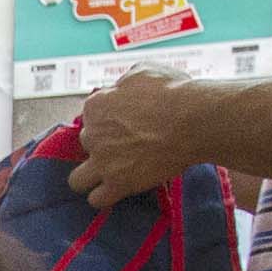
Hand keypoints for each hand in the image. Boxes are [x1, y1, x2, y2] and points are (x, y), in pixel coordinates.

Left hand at [71, 70, 206, 209]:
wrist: (192, 120)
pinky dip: (104, 197)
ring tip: (109, 175)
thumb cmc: (173, 92)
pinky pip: (97, 199)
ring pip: (78, 179)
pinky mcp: (117, 184)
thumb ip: (125, 82)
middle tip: (129, 145)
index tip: (129, 121)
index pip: (92, 116)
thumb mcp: (144, 71)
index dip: (110, 119)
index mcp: (95, 106)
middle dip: (104, 144)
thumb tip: (122, 89)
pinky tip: (117, 190)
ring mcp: (103, 162)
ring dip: (91, 177)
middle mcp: (92, 134)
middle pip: (88, 143)